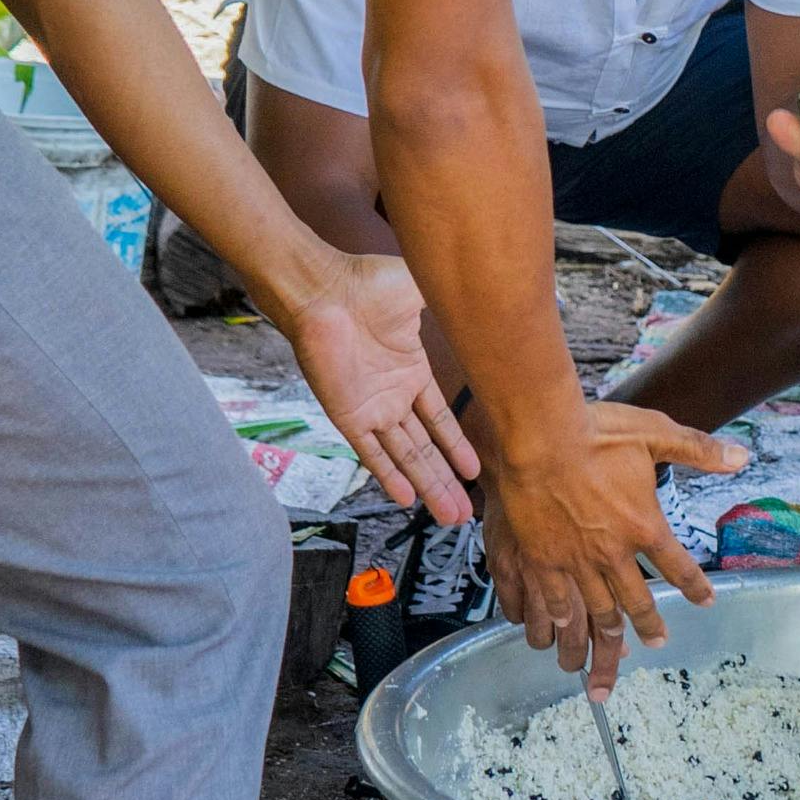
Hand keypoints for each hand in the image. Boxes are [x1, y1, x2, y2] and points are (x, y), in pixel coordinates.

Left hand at [268, 249, 478, 525]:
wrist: (323, 289)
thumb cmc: (366, 283)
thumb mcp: (419, 290)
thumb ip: (445, 303)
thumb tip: (476, 298)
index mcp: (412, 371)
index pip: (439, 420)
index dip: (457, 446)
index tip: (475, 471)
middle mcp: (393, 396)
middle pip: (425, 449)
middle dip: (446, 481)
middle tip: (465, 514)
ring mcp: (371, 408)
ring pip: (406, 458)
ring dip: (427, 487)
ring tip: (450, 516)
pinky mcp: (349, 415)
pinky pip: (372, 453)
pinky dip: (389, 476)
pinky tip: (406, 500)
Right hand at [479, 401, 746, 688]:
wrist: (538, 438)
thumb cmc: (596, 432)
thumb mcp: (654, 432)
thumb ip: (698, 449)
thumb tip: (742, 456)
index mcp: (645, 525)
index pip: (677, 566)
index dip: (694, 586)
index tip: (705, 600)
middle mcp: (614, 553)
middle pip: (636, 601)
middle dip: (650, 624)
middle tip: (658, 640)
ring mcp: (575, 561)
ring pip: (596, 610)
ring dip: (608, 636)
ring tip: (614, 652)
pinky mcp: (541, 560)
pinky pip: (553, 600)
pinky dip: (559, 619)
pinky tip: (560, 630)